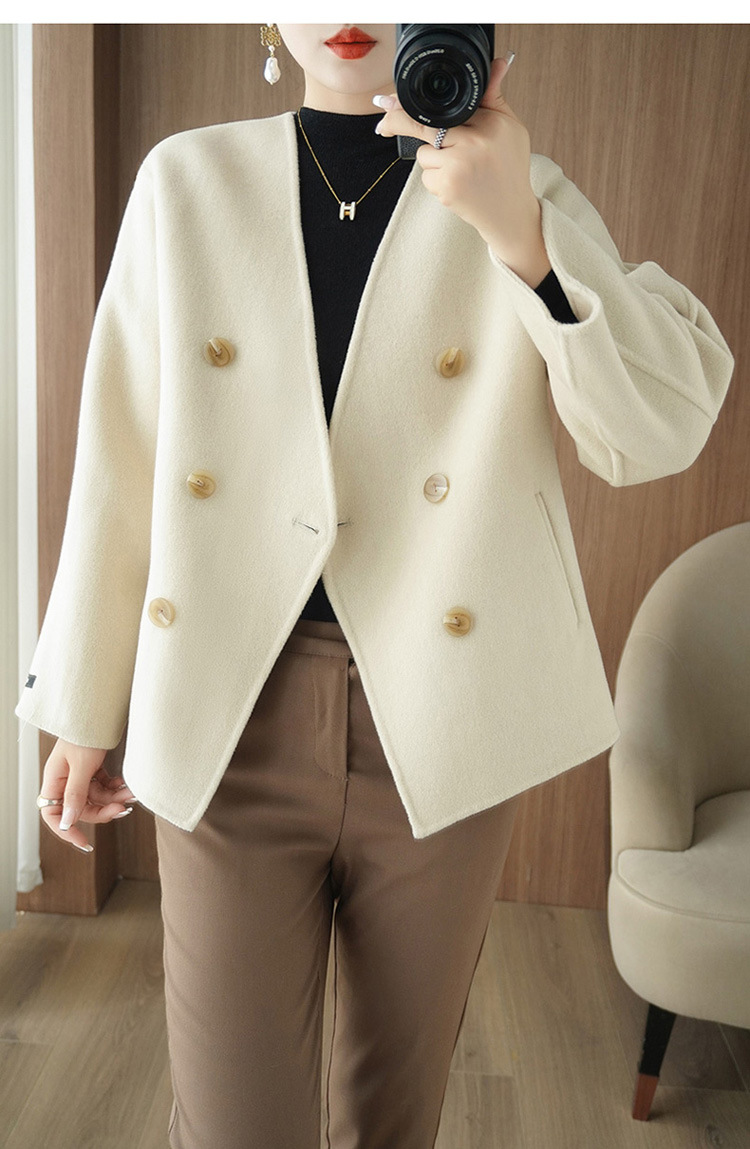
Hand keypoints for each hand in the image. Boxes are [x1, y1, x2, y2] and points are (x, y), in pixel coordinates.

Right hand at [39, 738, 137, 852]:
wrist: (100, 710)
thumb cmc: (85, 733)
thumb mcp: (82, 765)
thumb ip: (75, 794)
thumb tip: (67, 822)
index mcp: (54, 780)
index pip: (53, 815)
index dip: (67, 831)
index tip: (85, 842)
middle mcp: (65, 780)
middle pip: (81, 809)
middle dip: (103, 810)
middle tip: (123, 807)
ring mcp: (80, 775)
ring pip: (96, 798)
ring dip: (114, 798)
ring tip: (132, 793)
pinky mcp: (93, 769)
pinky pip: (104, 787)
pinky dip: (116, 788)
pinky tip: (126, 784)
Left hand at [373, 53, 551, 284]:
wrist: (510, 212)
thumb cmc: (509, 167)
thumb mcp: (510, 127)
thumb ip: (494, 97)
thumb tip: (497, 63)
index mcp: (490, 123)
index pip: (446, 106)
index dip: (413, 103)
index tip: (389, 101)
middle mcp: (474, 142)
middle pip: (423, 125)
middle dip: (397, 120)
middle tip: (382, 118)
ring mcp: (458, 166)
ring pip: (423, 153)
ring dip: (434, 159)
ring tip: (460, 168)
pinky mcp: (447, 188)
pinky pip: (426, 175)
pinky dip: (436, 179)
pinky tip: (456, 184)